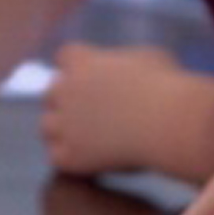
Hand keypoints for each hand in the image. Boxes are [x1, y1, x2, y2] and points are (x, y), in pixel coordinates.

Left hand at [41, 43, 201, 175]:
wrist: (166, 122)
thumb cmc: (166, 86)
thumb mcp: (148, 58)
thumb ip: (126, 61)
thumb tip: (127, 69)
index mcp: (82, 62)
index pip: (65, 56)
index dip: (77, 66)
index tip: (91, 76)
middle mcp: (65, 90)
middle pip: (51, 92)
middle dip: (66, 99)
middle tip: (87, 110)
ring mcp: (65, 124)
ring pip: (47, 125)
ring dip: (62, 129)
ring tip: (84, 136)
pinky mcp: (70, 155)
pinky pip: (57, 156)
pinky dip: (70, 157)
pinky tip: (88, 158)